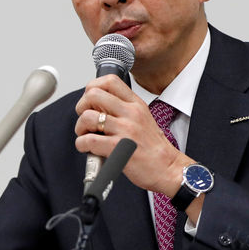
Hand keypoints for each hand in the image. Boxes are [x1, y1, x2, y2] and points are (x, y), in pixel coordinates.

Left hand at [74, 75, 191, 196]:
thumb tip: (97, 107)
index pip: (109, 80)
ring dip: (80, 127)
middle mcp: (131, 113)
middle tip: (85, 120)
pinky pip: (89, 140)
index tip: (90, 101)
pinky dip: (82, 144)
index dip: (92, 88)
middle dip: (81, 106)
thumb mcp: (143, 119)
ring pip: (88, 117)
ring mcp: (125, 130)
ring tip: (86, 135)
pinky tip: (88, 148)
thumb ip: (123, 110)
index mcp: (136, 104)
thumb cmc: (153, 148)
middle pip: (93, 94)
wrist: (168, 169)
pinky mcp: (118, 148)